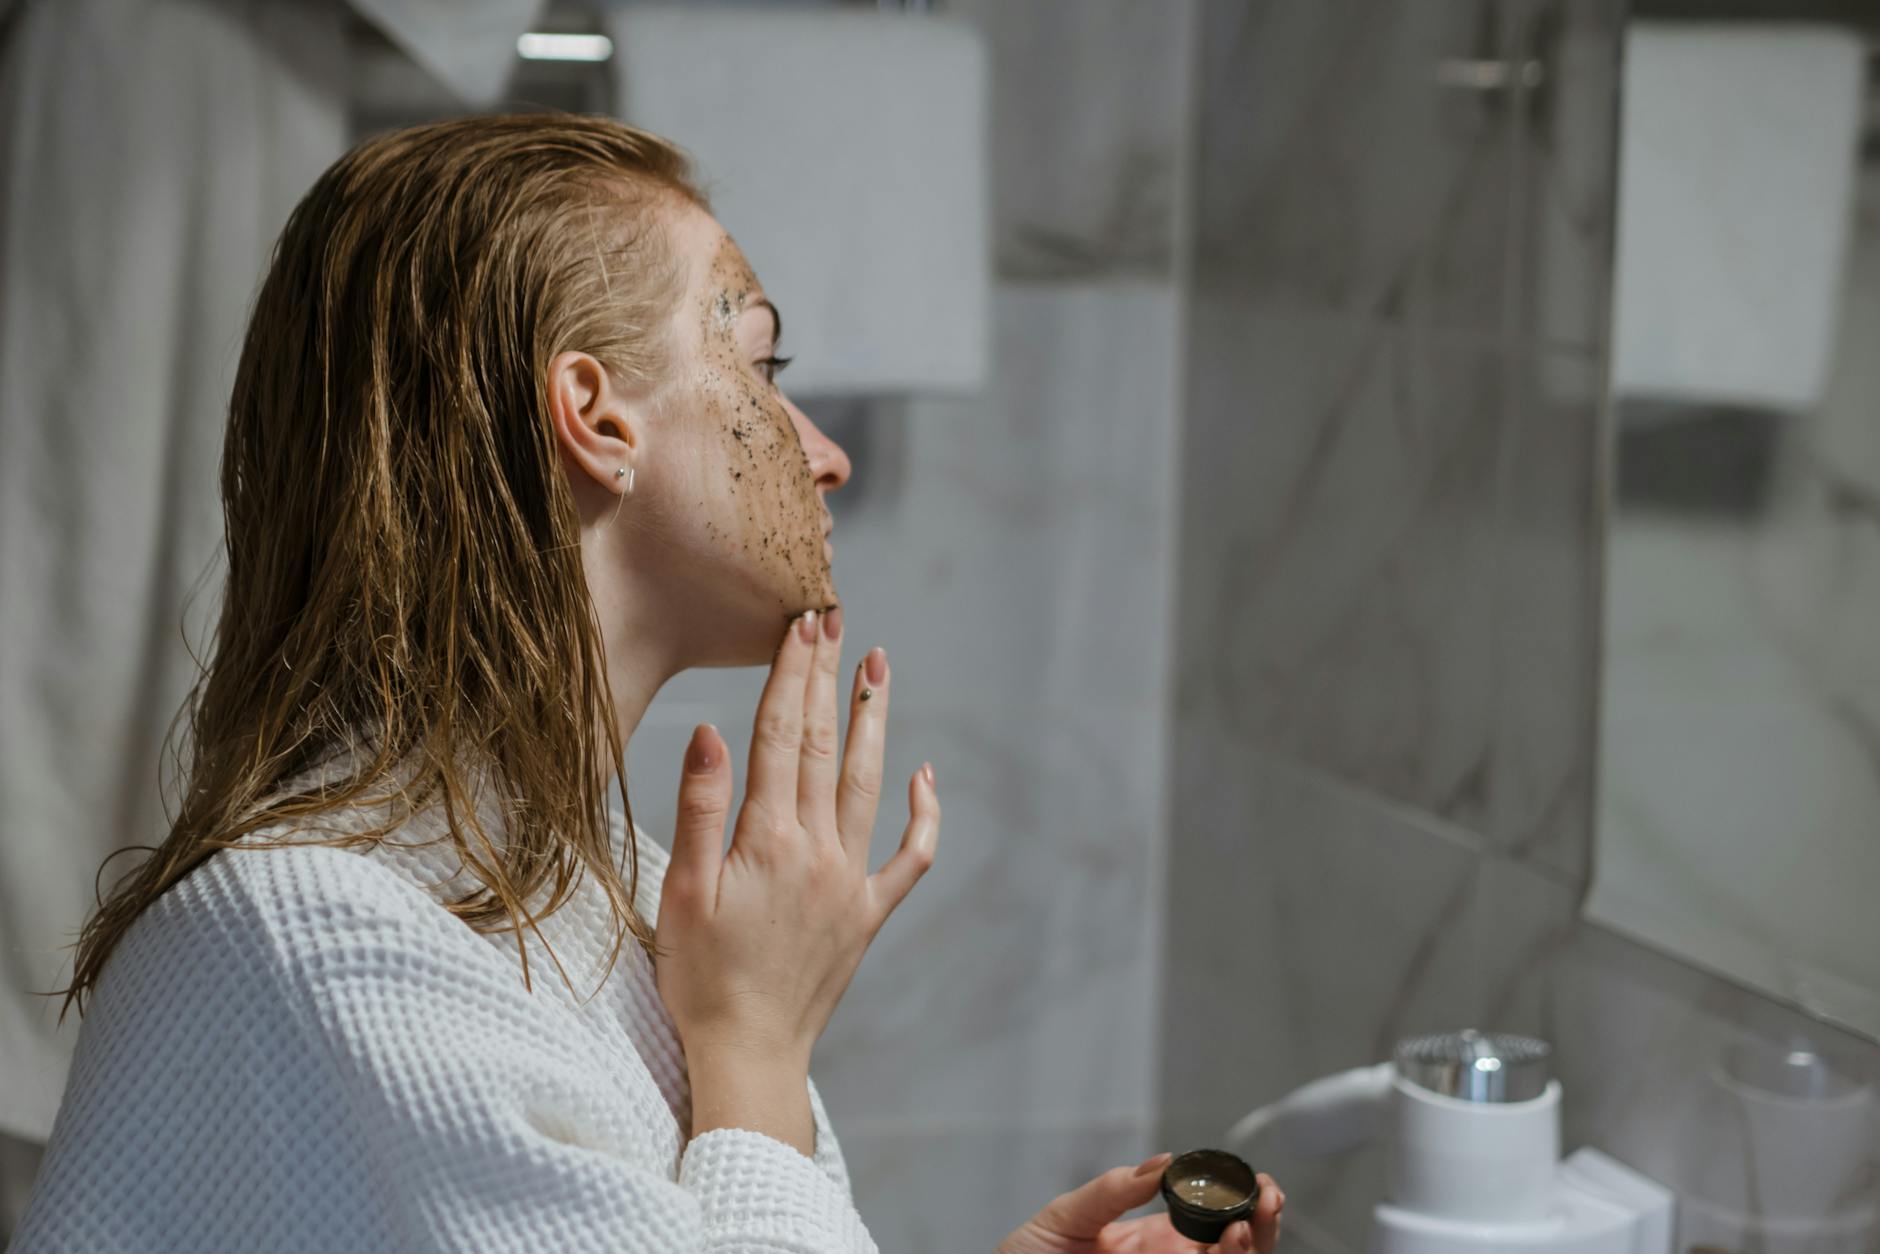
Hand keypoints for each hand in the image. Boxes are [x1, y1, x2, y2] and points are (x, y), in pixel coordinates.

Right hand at [655, 607, 939, 1080]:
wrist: (750, 1055)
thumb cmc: (701, 979)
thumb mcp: (681, 893)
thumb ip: (700, 808)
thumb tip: (711, 730)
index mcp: (767, 839)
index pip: (782, 735)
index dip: (792, 675)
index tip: (802, 624)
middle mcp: (818, 850)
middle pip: (827, 746)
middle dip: (829, 679)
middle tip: (838, 621)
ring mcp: (850, 881)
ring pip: (870, 785)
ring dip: (875, 722)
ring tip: (879, 670)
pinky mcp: (868, 914)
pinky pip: (910, 857)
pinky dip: (923, 815)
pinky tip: (924, 775)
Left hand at [997, 1154, 1284, 1253]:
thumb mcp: (1065, 1216)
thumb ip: (1112, 1190)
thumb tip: (1163, 1161)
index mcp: (1155, 1238)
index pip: (1213, 1220)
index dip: (1243, 1202)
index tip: (1256, 1181)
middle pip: (1235, 1248)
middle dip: (1262, 1223)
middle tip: (1268, 1196)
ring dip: (1249, 1248)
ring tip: (1245, 1221)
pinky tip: (1222, 1245)